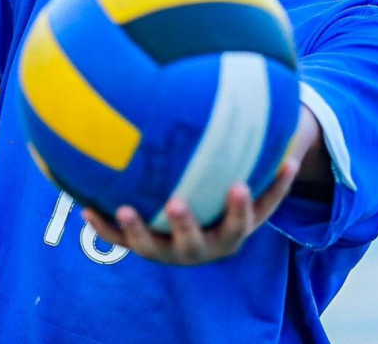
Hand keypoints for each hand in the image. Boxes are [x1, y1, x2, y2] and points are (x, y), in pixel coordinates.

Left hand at [82, 160, 299, 265]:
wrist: (204, 235)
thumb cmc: (231, 200)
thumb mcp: (254, 188)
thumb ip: (270, 166)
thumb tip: (292, 127)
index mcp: (231, 234)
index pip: (242, 222)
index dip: (242, 207)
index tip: (239, 186)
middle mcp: (200, 248)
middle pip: (195, 243)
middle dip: (185, 225)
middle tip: (178, 203)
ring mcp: (168, 251)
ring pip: (151, 248)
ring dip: (137, 230)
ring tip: (124, 208)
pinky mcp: (141, 248)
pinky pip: (119, 240)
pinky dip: (102, 226)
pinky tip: (85, 207)